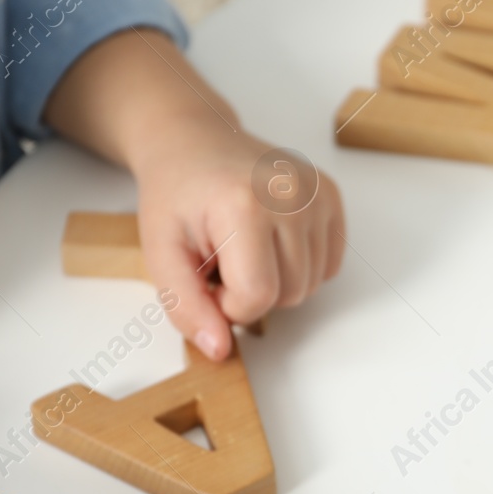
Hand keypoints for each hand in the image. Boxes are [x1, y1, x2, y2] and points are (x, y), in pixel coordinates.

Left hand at [132, 116, 344, 360]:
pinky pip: (327, 264)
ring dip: (276, 281)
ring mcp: (316, 193)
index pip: (257, 297)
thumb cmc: (174, 196)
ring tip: (244, 249)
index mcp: (244, 204)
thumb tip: (219, 351)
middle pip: (290, 294)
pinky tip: (270, 240)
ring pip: (311, 285)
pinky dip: (298, 266)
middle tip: (222, 260)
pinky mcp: (331, 195)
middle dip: (251, 294)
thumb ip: (186, 307)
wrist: (192, 142)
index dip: (227, 305)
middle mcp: (291, 194)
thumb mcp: (162, 254)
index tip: (206, 278)